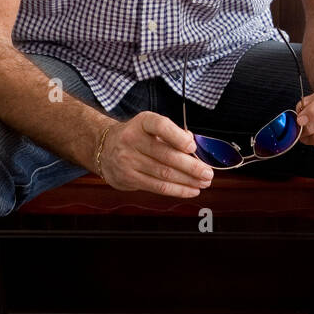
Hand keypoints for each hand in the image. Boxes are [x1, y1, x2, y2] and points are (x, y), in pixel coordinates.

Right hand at [98, 113, 213, 195]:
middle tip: (208, 172)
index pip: (160, 126)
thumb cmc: (137, 136)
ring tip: (204, 182)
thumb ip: (173, 133)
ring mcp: (128, 160)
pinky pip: (158, 187)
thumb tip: (194, 143)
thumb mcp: (151, 126)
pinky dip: (178, 190)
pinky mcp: (129, 178)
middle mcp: (132, 140)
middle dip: (191, 166)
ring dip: (188, 180)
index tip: (193, 146)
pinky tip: (192, 190)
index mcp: (142, 123)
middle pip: (166, 155)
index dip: (178, 137)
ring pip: (164, 174)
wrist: (105, 148)